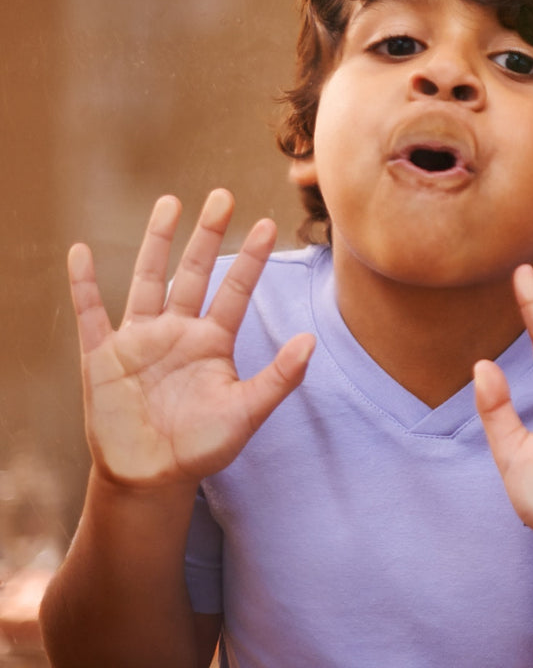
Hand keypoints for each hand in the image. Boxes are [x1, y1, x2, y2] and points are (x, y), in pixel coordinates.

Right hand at [69, 190, 314, 490]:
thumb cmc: (202, 447)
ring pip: (148, 279)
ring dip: (157, 242)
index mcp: (213, 342)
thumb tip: (311, 340)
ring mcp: (139, 340)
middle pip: (193, 272)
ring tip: (169, 203)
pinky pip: (91, 312)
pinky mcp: (103, 356)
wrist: (152, 478)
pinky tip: (80, 252)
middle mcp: (178, 332)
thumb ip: (280, 378)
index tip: (266, 223)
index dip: (249, 258)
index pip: (235, 290)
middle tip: (222, 195)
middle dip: (207, 234)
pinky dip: (83, 284)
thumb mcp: (247, 413)